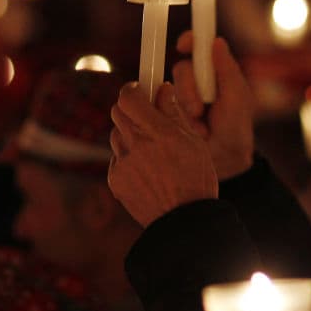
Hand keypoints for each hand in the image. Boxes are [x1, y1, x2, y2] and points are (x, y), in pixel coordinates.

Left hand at [108, 82, 217, 226]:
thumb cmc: (195, 179)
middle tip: (146, 115)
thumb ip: (174, 112)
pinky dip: (128, 159)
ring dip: (130, 135)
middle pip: (117, 112)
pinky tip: (147, 172)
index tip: (140, 89)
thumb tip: (163, 89)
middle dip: (131, 109)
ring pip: (117, 135)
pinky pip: (116, 159)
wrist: (184, 221)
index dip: (132, 89)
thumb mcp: (194, 141)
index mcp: (159, 132)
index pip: (128, 97)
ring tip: (152, 151)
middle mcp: (137, 145)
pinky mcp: (115, 180)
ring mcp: (123, 164)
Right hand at [172, 33, 254, 179]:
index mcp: (212, 71)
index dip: (189, 41)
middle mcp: (195, 80)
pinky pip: (159, 105)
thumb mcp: (238, 97)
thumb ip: (228, 70)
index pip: (196, 47)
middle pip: (181, 68)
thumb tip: (217, 41)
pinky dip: (174, 118)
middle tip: (198, 109)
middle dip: (188, 87)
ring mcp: (179, 96)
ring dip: (184, 106)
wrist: (224, 160)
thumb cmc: (235, 127)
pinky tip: (189, 132)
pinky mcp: (167, 112)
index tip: (184, 45)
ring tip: (199, 127)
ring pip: (169, 88)